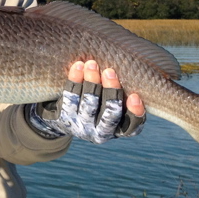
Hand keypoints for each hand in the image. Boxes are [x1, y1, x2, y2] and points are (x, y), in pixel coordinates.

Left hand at [27, 60, 145, 142]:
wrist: (63, 119)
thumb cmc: (97, 105)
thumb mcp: (111, 104)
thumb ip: (121, 94)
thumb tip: (128, 68)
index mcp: (118, 130)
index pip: (132, 127)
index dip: (135, 112)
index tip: (134, 95)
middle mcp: (101, 133)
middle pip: (110, 114)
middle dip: (111, 91)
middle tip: (109, 72)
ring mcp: (83, 127)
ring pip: (89, 105)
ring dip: (92, 83)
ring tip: (92, 65)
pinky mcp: (66, 119)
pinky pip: (70, 98)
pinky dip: (74, 81)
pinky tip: (78, 66)